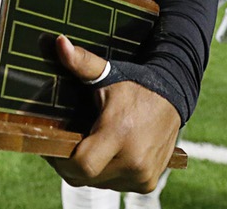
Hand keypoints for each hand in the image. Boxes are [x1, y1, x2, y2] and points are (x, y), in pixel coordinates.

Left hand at [45, 36, 179, 192]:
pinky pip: (115, 185)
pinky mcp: (147, 183)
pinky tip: (107, 154)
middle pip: (85, 177)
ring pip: (98, 183)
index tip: (53, 144)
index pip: (81, 165)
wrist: (173, 96)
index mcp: (119, 133)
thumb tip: (59, 42)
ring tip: (88, 145)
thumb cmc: (136, 84)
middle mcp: (133, 160)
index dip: (60, 159)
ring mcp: (142, 174)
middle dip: (71, 163)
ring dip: (90, 169)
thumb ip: (81, 62)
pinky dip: (106, 174)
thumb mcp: (108, 73)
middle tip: (66, 143)